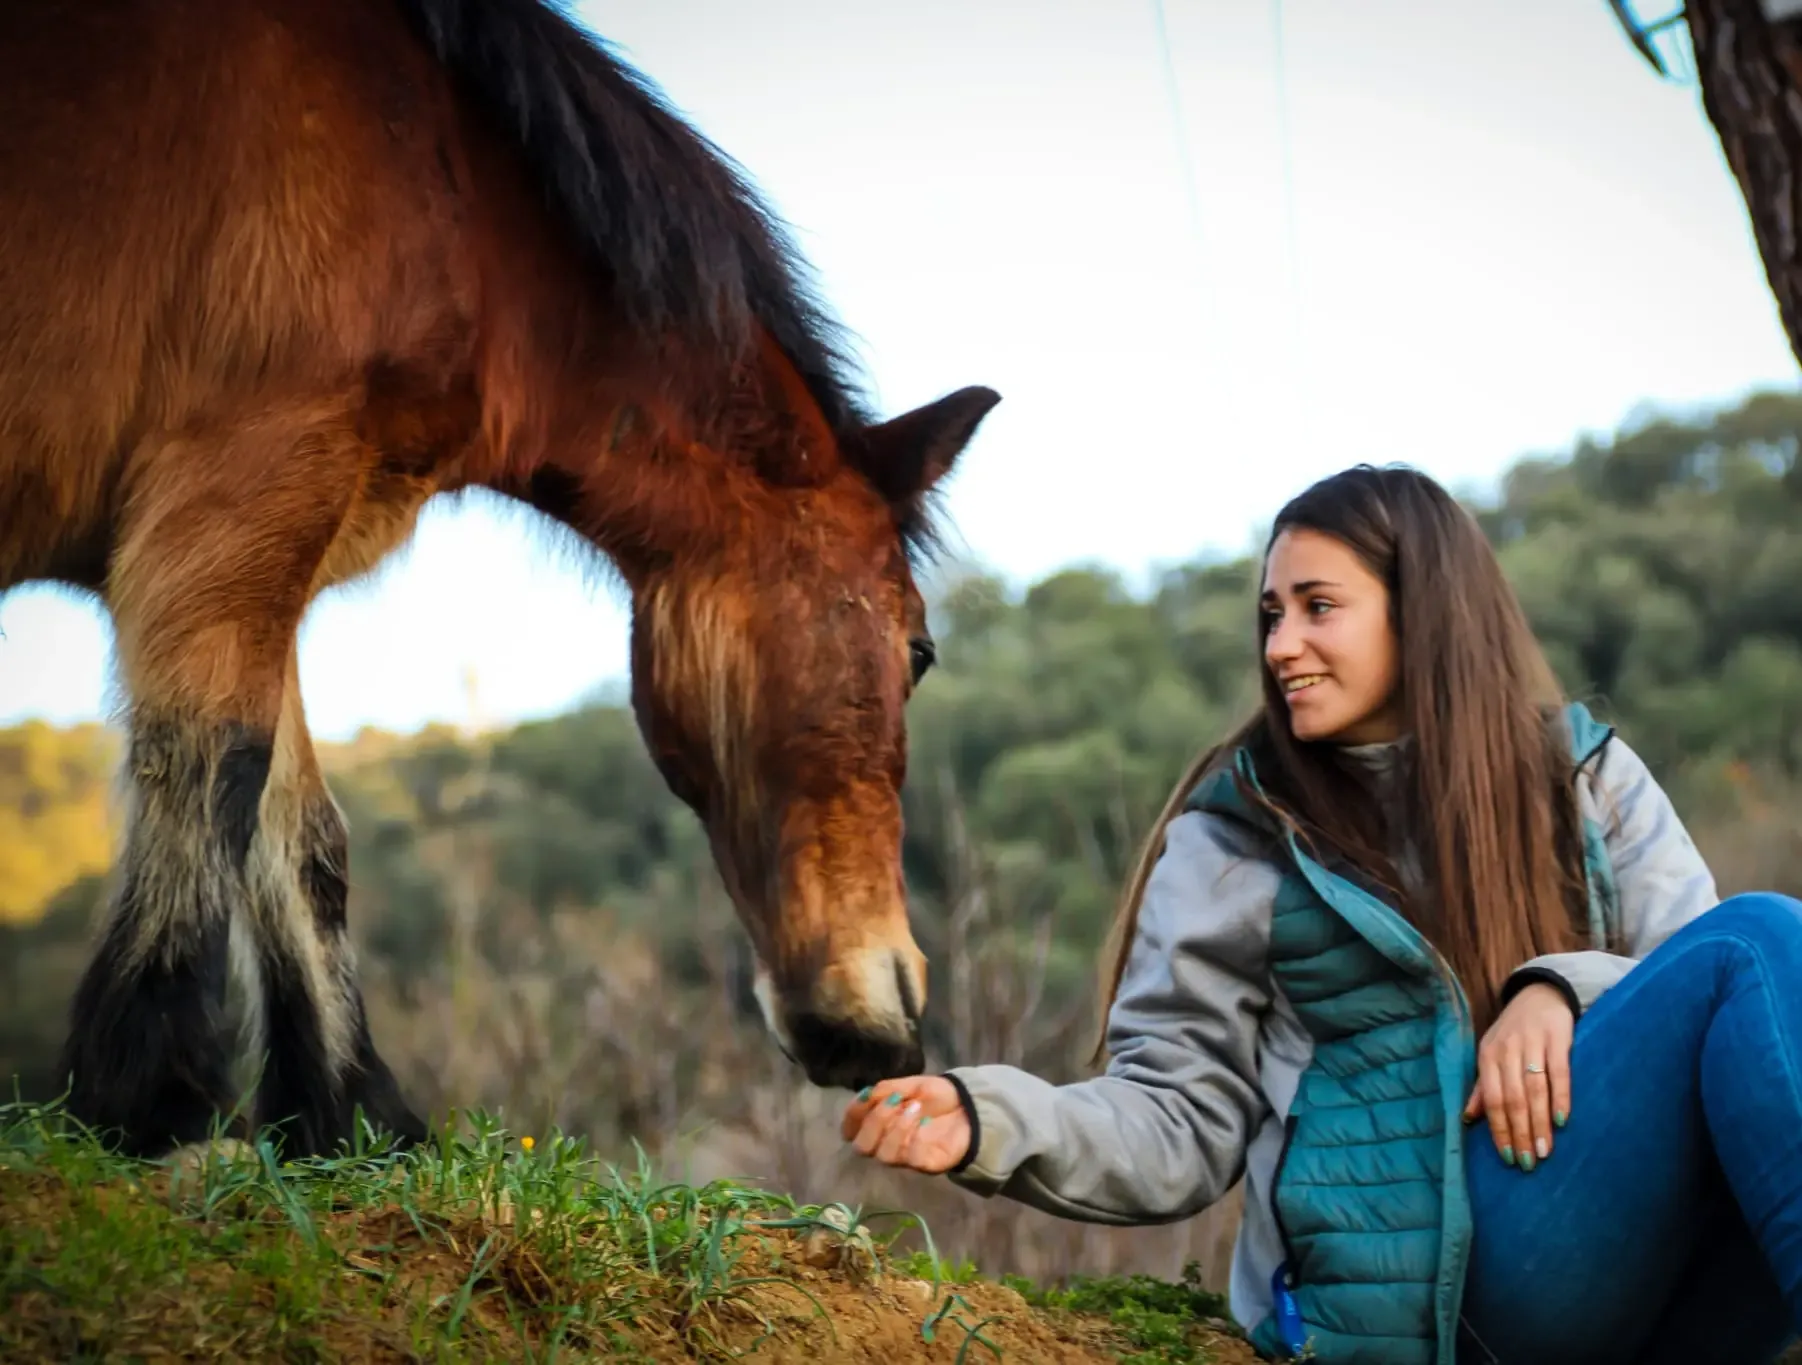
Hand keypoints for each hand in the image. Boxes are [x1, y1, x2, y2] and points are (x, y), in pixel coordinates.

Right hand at [839, 1076, 971, 1173]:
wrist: (970, 1106)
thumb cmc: (936, 1097)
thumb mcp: (908, 1085)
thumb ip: (884, 1090)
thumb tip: (863, 1097)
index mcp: (878, 1125)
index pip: (850, 1129)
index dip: (852, 1115)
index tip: (868, 1097)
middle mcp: (886, 1144)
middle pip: (862, 1147)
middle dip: (874, 1121)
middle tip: (895, 1100)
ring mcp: (905, 1157)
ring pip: (884, 1155)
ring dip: (897, 1127)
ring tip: (916, 1108)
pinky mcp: (926, 1164)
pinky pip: (912, 1158)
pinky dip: (916, 1138)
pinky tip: (926, 1122)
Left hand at [1463, 982, 1573, 1170]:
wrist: (1540, 995)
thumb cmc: (1513, 1033)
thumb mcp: (1492, 1055)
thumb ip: (1482, 1087)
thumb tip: (1468, 1119)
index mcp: (1487, 1057)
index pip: (1491, 1099)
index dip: (1499, 1129)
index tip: (1507, 1157)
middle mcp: (1506, 1050)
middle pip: (1512, 1099)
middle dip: (1520, 1133)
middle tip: (1528, 1163)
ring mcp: (1531, 1043)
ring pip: (1534, 1090)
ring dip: (1539, 1123)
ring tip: (1545, 1151)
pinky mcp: (1557, 1038)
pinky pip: (1559, 1072)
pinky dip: (1561, 1097)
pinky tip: (1562, 1121)